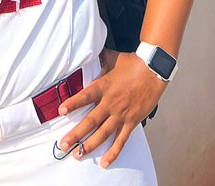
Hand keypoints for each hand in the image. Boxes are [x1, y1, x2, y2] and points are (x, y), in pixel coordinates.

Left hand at [56, 50, 166, 167]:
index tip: (60, 111)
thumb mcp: (112, 58)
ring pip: (103, 134)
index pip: (85, 96)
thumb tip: (89, 51)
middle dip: (76, 134)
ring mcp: (121, 114)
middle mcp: (111, 102)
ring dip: (89, 146)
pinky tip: (104, 162)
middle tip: (63, 144)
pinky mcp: (132, 122)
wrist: (154, 69)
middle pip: (91, 121)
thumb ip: (99, 59)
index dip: (73, 103)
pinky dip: (113, 152)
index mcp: (104, 86)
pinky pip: (121, 140)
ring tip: (77, 155)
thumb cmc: (133, 63)